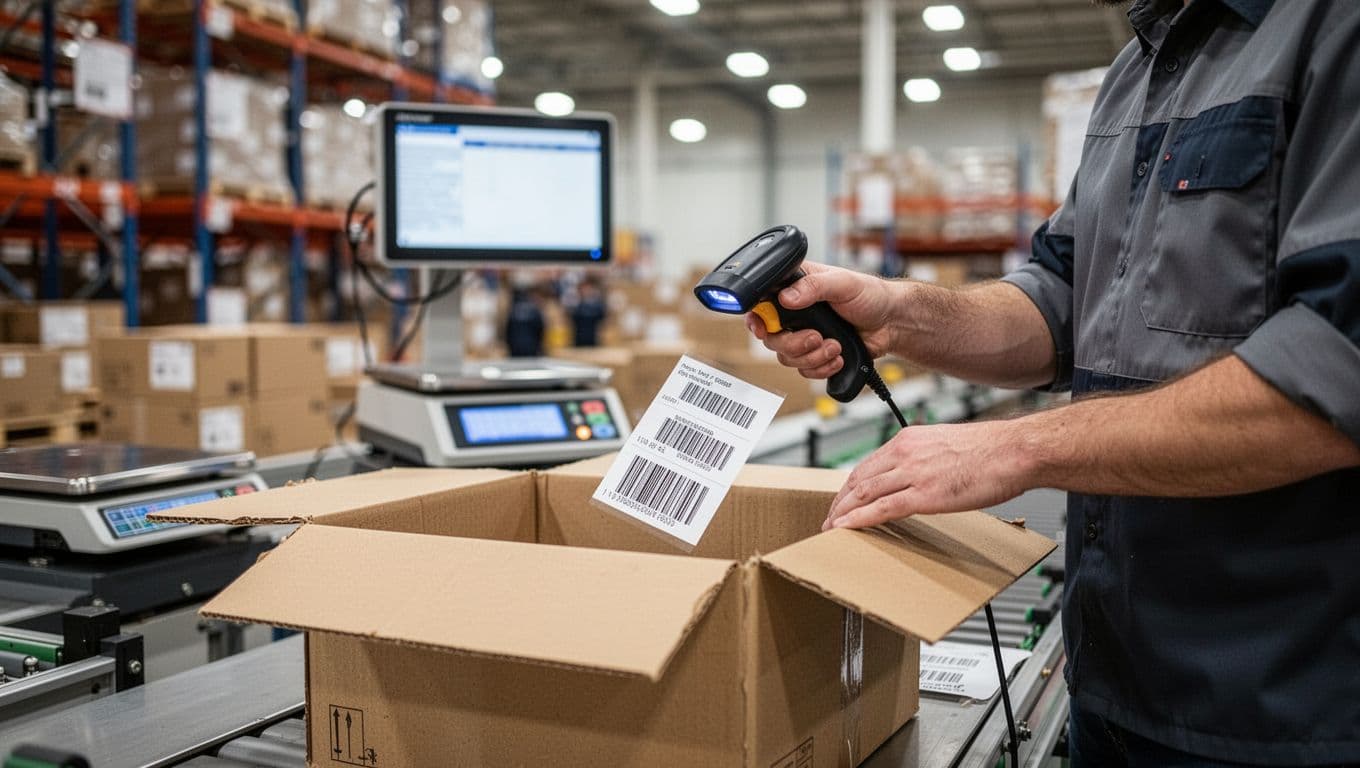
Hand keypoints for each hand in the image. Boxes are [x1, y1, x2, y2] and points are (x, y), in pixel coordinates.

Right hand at [745, 262, 901, 379]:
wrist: (891, 323)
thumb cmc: (870, 295)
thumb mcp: (842, 283)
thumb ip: (814, 286)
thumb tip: (787, 297)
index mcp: (796, 289)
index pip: (762, 303)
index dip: (757, 318)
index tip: (762, 328)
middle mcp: (795, 314)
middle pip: (772, 338)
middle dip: (795, 344)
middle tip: (816, 338)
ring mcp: (804, 336)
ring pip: (788, 358)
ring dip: (813, 357)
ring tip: (836, 346)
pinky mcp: (815, 355)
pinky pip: (805, 371)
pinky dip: (822, 368)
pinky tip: (838, 357)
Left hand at [823, 420, 1030, 529]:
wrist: (1014, 451)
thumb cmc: (991, 450)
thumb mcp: (946, 444)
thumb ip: (925, 457)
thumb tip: (918, 473)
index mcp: (909, 440)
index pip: (867, 465)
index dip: (849, 486)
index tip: (842, 499)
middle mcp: (904, 453)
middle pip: (858, 479)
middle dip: (839, 501)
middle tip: (829, 518)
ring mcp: (912, 474)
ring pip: (863, 494)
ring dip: (842, 513)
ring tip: (831, 528)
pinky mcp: (923, 495)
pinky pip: (881, 509)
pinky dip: (858, 520)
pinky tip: (846, 528)